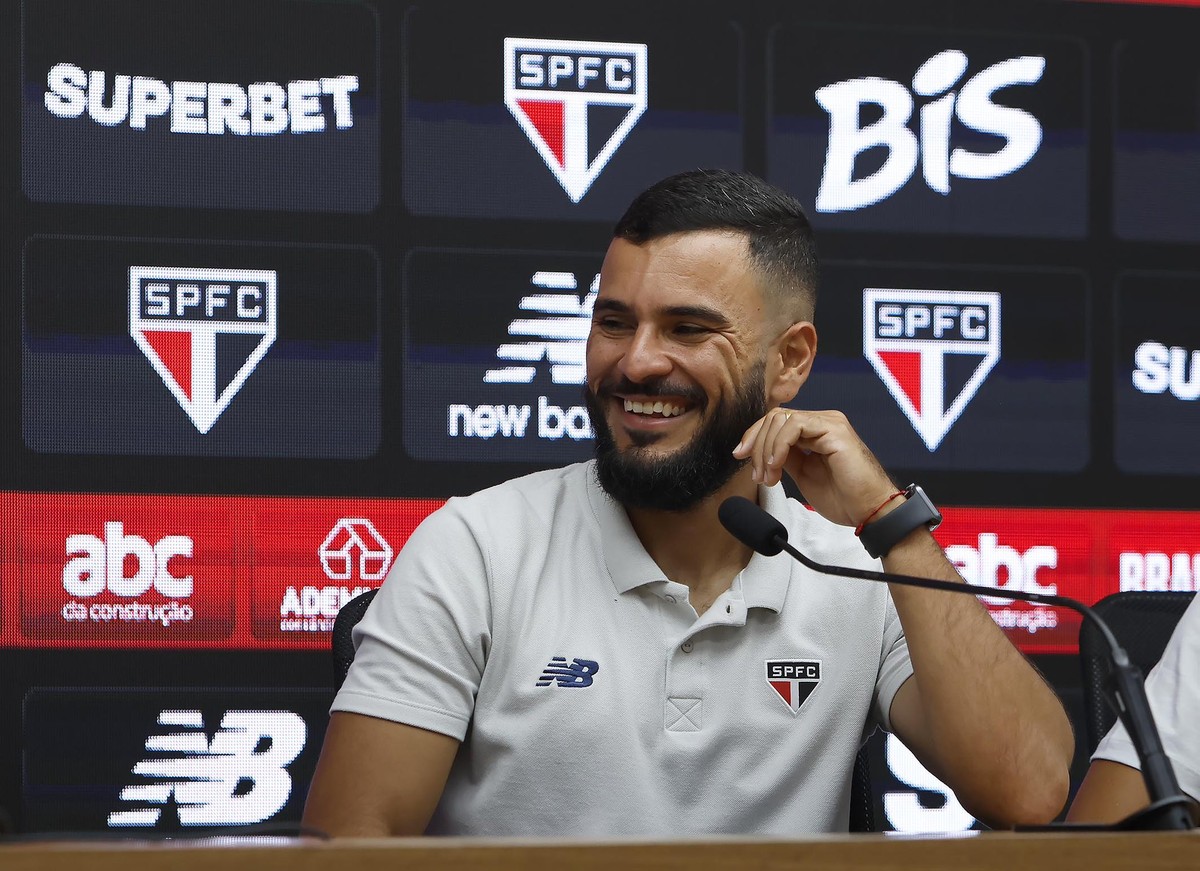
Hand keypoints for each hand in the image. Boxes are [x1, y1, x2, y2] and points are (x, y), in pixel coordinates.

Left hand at [733, 408, 897, 527]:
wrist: (869, 511)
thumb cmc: (843, 498)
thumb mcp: (802, 475)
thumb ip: (784, 458)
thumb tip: (759, 452)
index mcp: (815, 431)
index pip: (775, 422)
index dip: (753, 437)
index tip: (740, 457)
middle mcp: (822, 421)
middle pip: (774, 417)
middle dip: (756, 445)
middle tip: (757, 475)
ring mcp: (829, 422)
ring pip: (780, 419)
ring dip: (766, 449)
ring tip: (769, 476)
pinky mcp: (834, 429)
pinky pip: (795, 426)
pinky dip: (779, 446)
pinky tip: (777, 466)